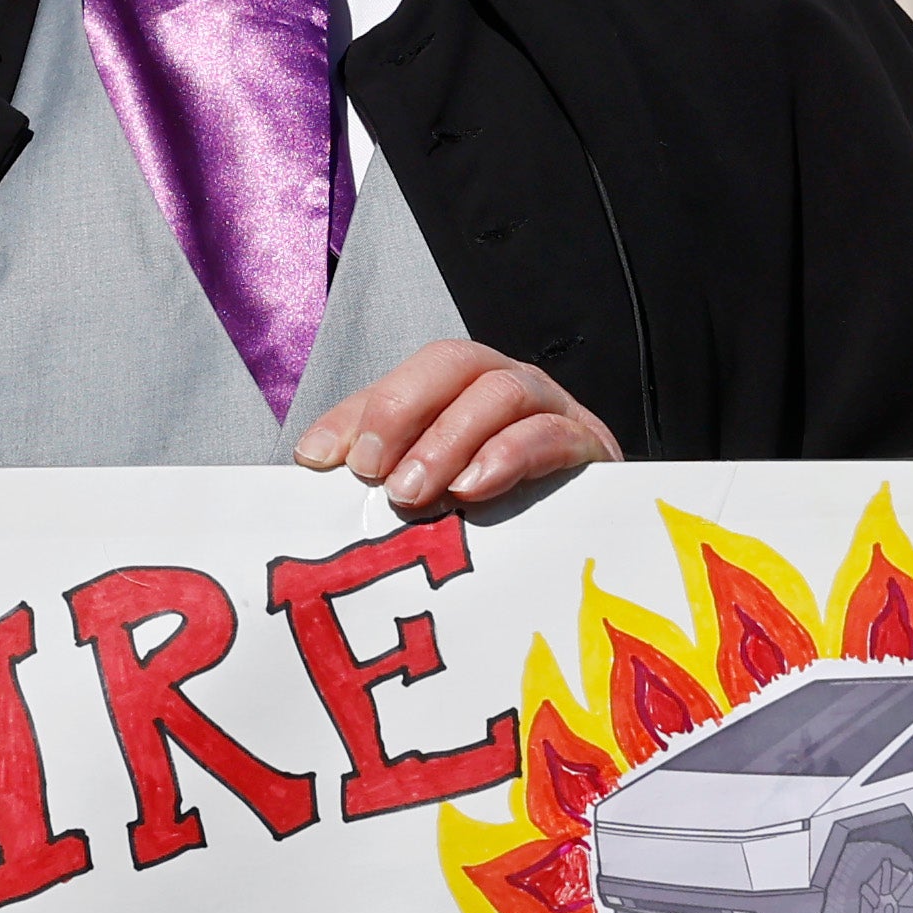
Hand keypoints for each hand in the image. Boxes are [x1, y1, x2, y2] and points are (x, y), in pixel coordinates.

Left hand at [293, 339, 617, 512]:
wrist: (597, 548)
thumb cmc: (502, 525)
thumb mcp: (435, 503)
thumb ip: (387, 484)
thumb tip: (319, 481)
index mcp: (459, 394)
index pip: (398, 383)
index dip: (352, 414)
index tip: (315, 459)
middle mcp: (503, 387)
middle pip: (450, 364)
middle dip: (399, 410)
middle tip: (368, 471)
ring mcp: (550, 410)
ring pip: (498, 391)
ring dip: (448, 439)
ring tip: (413, 492)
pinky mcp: (588, 447)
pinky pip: (549, 434)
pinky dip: (507, 455)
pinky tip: (473, 487)